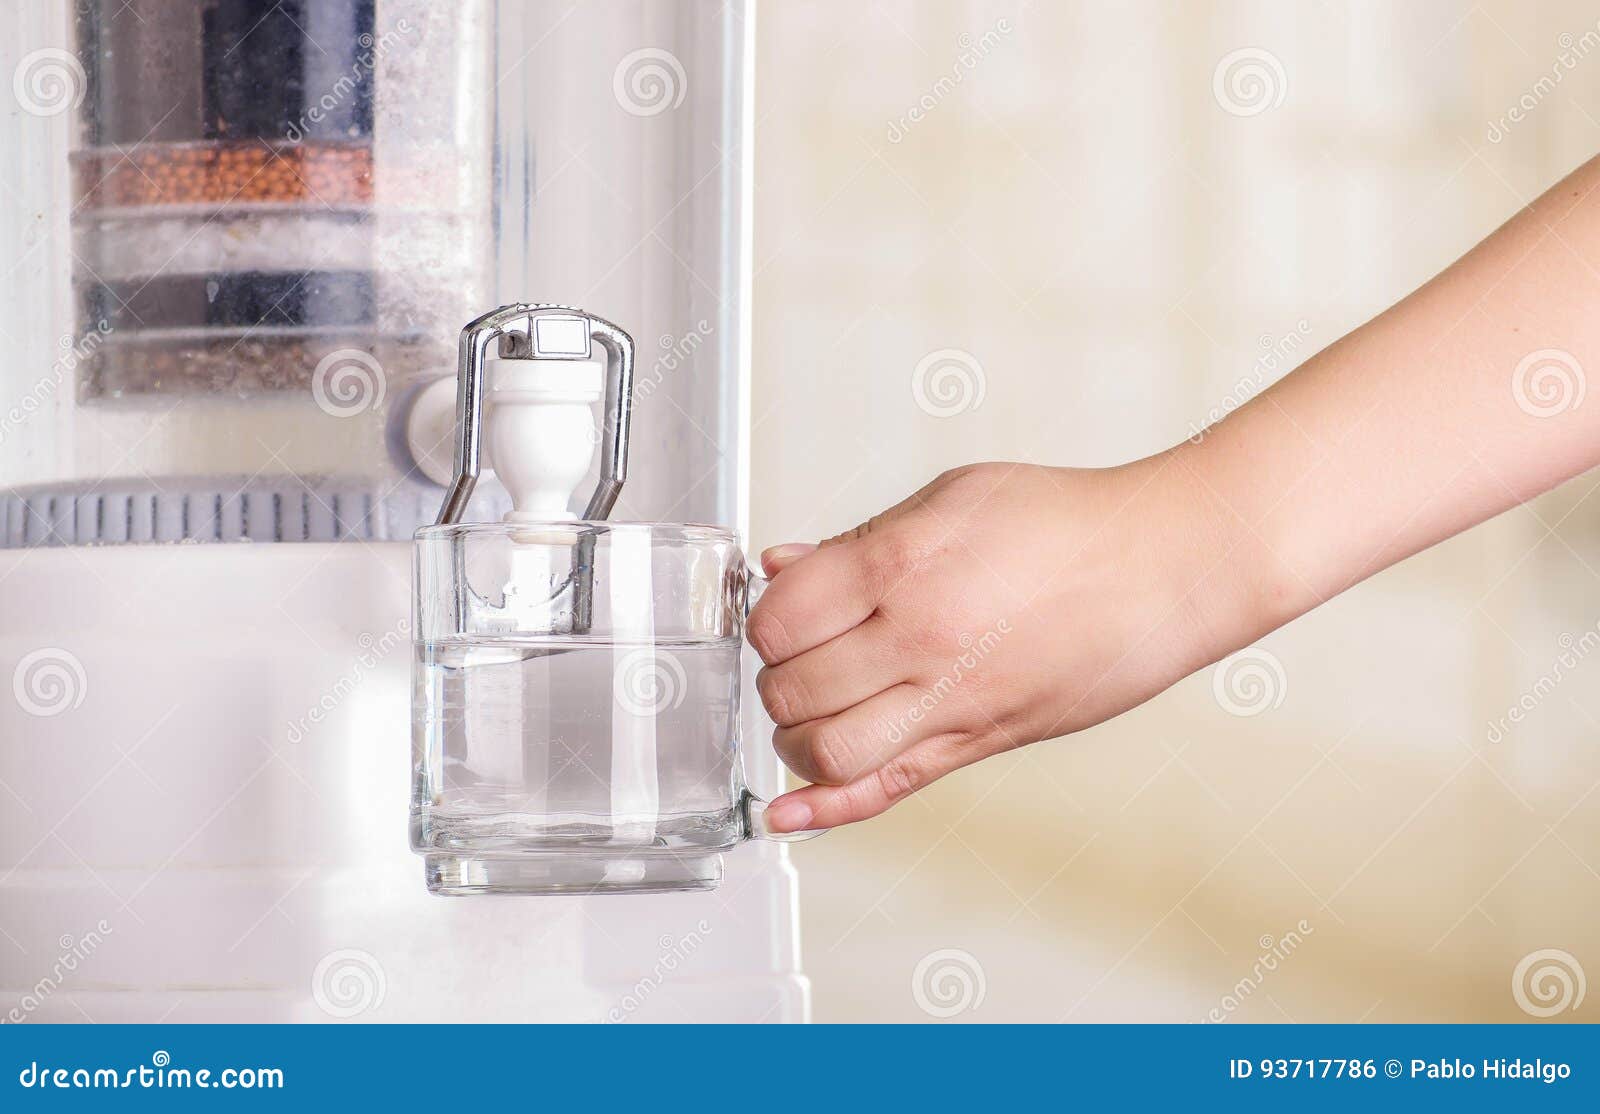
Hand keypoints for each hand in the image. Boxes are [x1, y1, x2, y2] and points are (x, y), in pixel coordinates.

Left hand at [748, 459, 1251, 831]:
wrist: (1164, 567)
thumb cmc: (1070, 523)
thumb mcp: (952, 498)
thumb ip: (859, 540)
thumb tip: (784, 567)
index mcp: (901, 565)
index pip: (780, 619)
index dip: (769, 621)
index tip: (787, 615)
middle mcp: (919, 639)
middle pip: (791, 689)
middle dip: (780, 678)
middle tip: (804, 661)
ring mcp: (950, 700)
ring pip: (826, 752)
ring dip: (799, 738)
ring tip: (818, 711)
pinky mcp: (980, 742)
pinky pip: (888, 790)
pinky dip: (827, 810)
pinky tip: (790, 813)